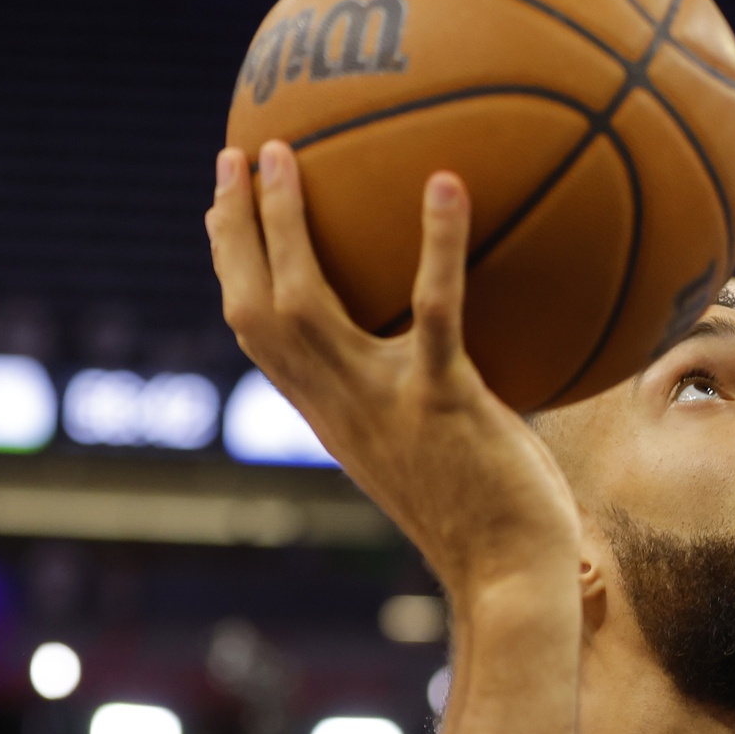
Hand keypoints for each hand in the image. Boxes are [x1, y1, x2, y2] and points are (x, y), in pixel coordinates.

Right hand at [206, 142, 580, 600]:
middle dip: (234, 231)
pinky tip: (447, 182)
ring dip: (287, 223)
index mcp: (333, 417)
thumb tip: (460, 349)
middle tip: (234, 155)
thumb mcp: (439, 455)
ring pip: (304, 302)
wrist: (510, 582)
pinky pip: (434, 310)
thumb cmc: (493, 523)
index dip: (235, 272)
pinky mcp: (442, 401)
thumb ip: (428, 400)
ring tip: (283, 152)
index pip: (259, 338)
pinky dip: (437, 244)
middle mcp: (340, 407)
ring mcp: (385, 402)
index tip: (224, 213)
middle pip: (254, 308)